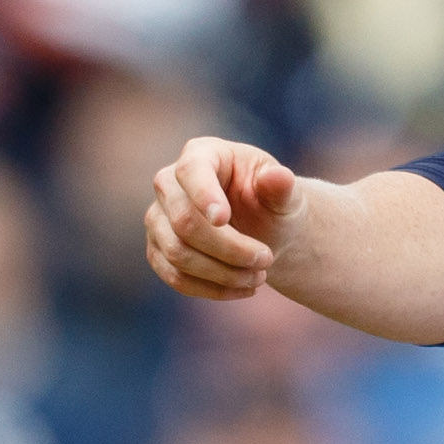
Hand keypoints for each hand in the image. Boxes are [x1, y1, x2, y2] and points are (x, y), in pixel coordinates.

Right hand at [145, 136, 303, 302]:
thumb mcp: (286, 194)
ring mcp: (158, 217)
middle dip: (228, 247)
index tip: (223, 219)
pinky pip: (174, 275)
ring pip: (177, 252)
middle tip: (266, 260)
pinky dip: (211, 288)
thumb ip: (282, 187)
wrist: (267, 229)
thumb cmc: (274, 204)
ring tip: (260, 276)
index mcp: (203, 154)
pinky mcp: (158, 249)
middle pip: (183, 221)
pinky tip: (243, 289)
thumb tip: (278, 176)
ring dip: (222, 272)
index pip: (191, 171)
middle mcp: (170, 183)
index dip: (203, 195)